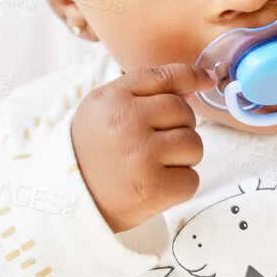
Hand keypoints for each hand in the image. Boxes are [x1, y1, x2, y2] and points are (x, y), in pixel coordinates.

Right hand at [71, 62, 217, 232]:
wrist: (69, 201)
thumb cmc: (92, 152)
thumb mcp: (104, 109)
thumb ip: (146, 92)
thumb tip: (198, 83)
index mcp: (112, 99)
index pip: (164, 76)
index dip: (192, 76)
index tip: (207, 80)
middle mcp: (126, 122)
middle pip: (184, 112)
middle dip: (178, 129)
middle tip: (152, 146)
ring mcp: (140, 155)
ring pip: (194, 145)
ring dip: (182, 158)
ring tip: (153, 166)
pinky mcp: (153, 188)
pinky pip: (191, 180)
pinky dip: (179, 186)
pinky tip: (154, 185)